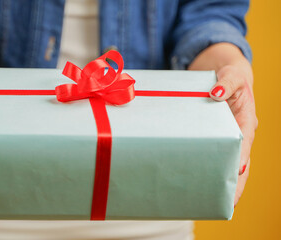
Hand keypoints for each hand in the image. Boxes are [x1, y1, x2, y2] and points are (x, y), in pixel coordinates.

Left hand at [188, 43, 257, 205]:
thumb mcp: (230, 74)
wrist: (226, 78)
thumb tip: (215, 94)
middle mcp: (239, 133)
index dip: (242, 157)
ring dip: (225, 183)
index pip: (245, 142)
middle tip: (228, 202)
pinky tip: (203, 186)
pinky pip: (217, 157)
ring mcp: (229, 138)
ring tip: (217, 203)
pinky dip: (213, 171)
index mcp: (245, 120)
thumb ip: (226, 82)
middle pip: (241, 161)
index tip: (238, 172)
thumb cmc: (229, 77)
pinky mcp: (217, 140)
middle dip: (236, 182)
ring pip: (229, 164)